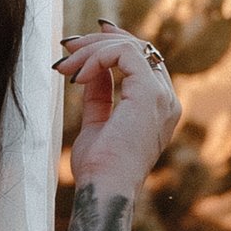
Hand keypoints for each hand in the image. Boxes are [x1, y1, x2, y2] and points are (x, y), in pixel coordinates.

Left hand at [56, 27, 181, 197]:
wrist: (104, 188)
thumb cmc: (98, 169)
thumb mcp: (96, 124)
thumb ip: (98, 96)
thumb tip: (90, 72)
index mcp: (157, 109)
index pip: (143, 62)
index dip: (113, 44)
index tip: (82, 43)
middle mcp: (165, 100)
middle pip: (139, 49)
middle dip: (99, 42)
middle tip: (66, 48)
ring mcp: (161, 95)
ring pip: (130, 47)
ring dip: (92, 49)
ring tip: (64, 66)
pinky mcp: (149, 92)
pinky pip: (124, 53)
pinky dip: (97, 57)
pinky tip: (77, 75)